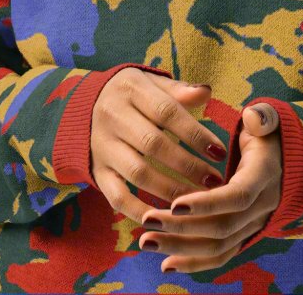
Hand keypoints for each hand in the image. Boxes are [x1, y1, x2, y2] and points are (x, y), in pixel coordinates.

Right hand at [89, 68, 228, 225]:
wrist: (83, 107)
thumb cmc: (132, 95)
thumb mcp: (151, 83)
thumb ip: (178, 90)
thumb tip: (207, 92)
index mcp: (131, 89)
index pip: (167, 112)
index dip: (195, 134)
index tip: (220, 152)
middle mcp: (113, 116)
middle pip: (154, 144)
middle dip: (188, 166)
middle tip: (215, 182)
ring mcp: (102, 146)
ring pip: (138, 173)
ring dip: (171, 190)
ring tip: (199, 200)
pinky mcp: (97, 172)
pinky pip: (117, 196)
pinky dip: (140, 211)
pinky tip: (166, 219)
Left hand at [136, 102, 282, 274]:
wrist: (283, 159)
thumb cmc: (265, 133)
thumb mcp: (267, 119)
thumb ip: (262, 116)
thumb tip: (252, 117)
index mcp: (264, 176)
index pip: (237, 197)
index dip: (207, 203)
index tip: (174, 204)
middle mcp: (261, 207)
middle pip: (222, 228)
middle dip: (183, 228)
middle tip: (147, 222)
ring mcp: (253, 225)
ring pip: (218, 246)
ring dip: (180, 248)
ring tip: (146, 241)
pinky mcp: (243, 235)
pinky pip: (220, 255)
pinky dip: (194, 263)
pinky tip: (165, 265)